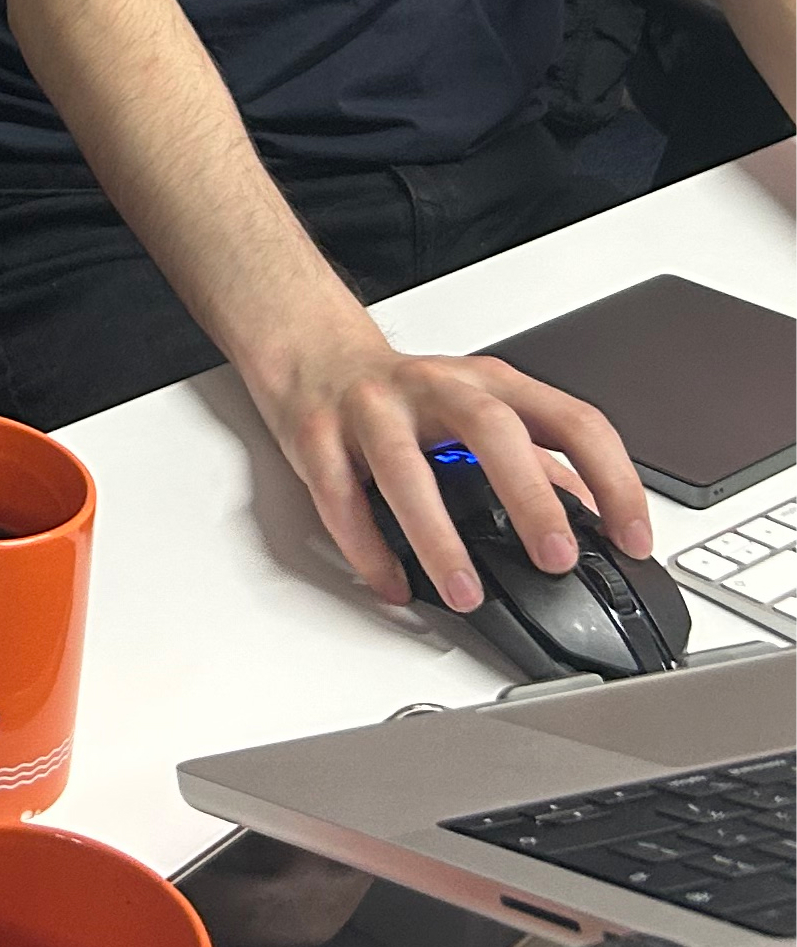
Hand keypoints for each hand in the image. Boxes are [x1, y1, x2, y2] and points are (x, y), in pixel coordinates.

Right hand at [250, 321, 651, 612]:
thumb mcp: (482, 410)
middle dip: (528, 497)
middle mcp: (433, 387)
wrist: (314, 354)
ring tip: (464, 593)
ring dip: (436, 536)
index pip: (571, 420)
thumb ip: (538, 460)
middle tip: (555, 560)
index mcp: (489, 384)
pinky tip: (391, 582)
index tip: (633, 539)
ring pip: (403, 466)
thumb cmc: (407, 395)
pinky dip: (366, 546)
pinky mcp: (316, 433)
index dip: (613, 478)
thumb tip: (596, 519)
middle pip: (489, 429)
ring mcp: (370, 406)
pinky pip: (339, 493)